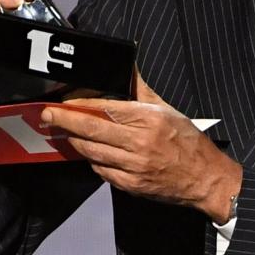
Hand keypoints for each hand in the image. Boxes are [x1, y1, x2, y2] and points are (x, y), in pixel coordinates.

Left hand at [40, 74, 242, 221]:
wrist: (205, 178)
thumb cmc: (189, 142)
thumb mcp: (168, 110)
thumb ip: (143, 91)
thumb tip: (128, 70)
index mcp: (148, 119)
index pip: (104, 109)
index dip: (79, 106)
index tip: (64, 103)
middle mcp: (139, 143)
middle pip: (91, 130)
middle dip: (65, 122)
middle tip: (48, 115)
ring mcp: (134, 166)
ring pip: (92, 152)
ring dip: (75, 142)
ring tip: (66, 134)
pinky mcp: (131, 185)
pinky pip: (102, 171)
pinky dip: (93, 162)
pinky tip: (91, 154)